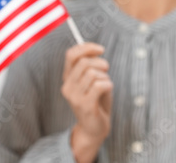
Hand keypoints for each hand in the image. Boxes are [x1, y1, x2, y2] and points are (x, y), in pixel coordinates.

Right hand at [61, 43, 112, 162]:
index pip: (71, 54)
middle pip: (84, 62)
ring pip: (93, 73)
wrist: (94, 128)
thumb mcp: (91, 80)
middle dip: (101, 63)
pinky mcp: (85, 105)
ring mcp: (74, 97)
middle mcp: (67, 86)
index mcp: (68, 77)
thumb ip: (90, 66)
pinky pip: (99, 85)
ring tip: (105, 85)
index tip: (101, 49)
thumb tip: (95, 50)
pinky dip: (108, 84)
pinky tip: (108, 89)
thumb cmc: (96, 101)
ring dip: (105, 77)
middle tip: (106, 70)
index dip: (87, 47)